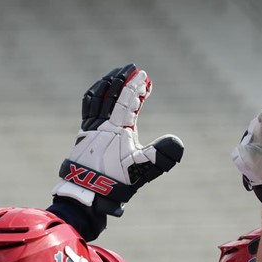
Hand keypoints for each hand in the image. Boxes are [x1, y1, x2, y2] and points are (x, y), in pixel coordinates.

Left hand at [53, 64, 183, 216]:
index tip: (145, 75)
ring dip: (107, 83)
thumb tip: (178, 141)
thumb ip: (161, 154)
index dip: (136, 85)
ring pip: (96, 97)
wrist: (86, 193)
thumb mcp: (143, 169)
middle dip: (122, 78)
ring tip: (115, 75)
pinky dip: (95, 94)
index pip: (127, 100)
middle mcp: (102, 124)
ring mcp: (90, 128)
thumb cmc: (116, 181)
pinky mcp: (83, 134)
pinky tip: (99, 93)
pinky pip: (88, 107)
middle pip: (111, 92)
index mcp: (118, 128)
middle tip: (132, 68)